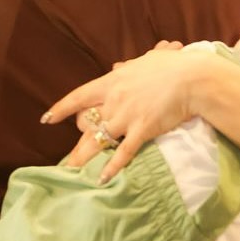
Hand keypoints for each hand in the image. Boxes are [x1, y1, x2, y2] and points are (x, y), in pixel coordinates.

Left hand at [44, 47, 215, 180]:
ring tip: (72, 173)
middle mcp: (114, 99)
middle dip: (77, 142)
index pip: (79, 97)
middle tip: (67, 159)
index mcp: (112, 81)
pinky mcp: (142, 129)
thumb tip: (117, 64)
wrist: (192, 78)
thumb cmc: (172, 66)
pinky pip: (123, 152)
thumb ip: (128, 66)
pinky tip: (101, 179)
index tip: (47, 119)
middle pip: (86, 124)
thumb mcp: (145, 61)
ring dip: (84, 158)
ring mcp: (126, 115)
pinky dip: (112, 167)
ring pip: (99, 140)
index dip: (61, 109)